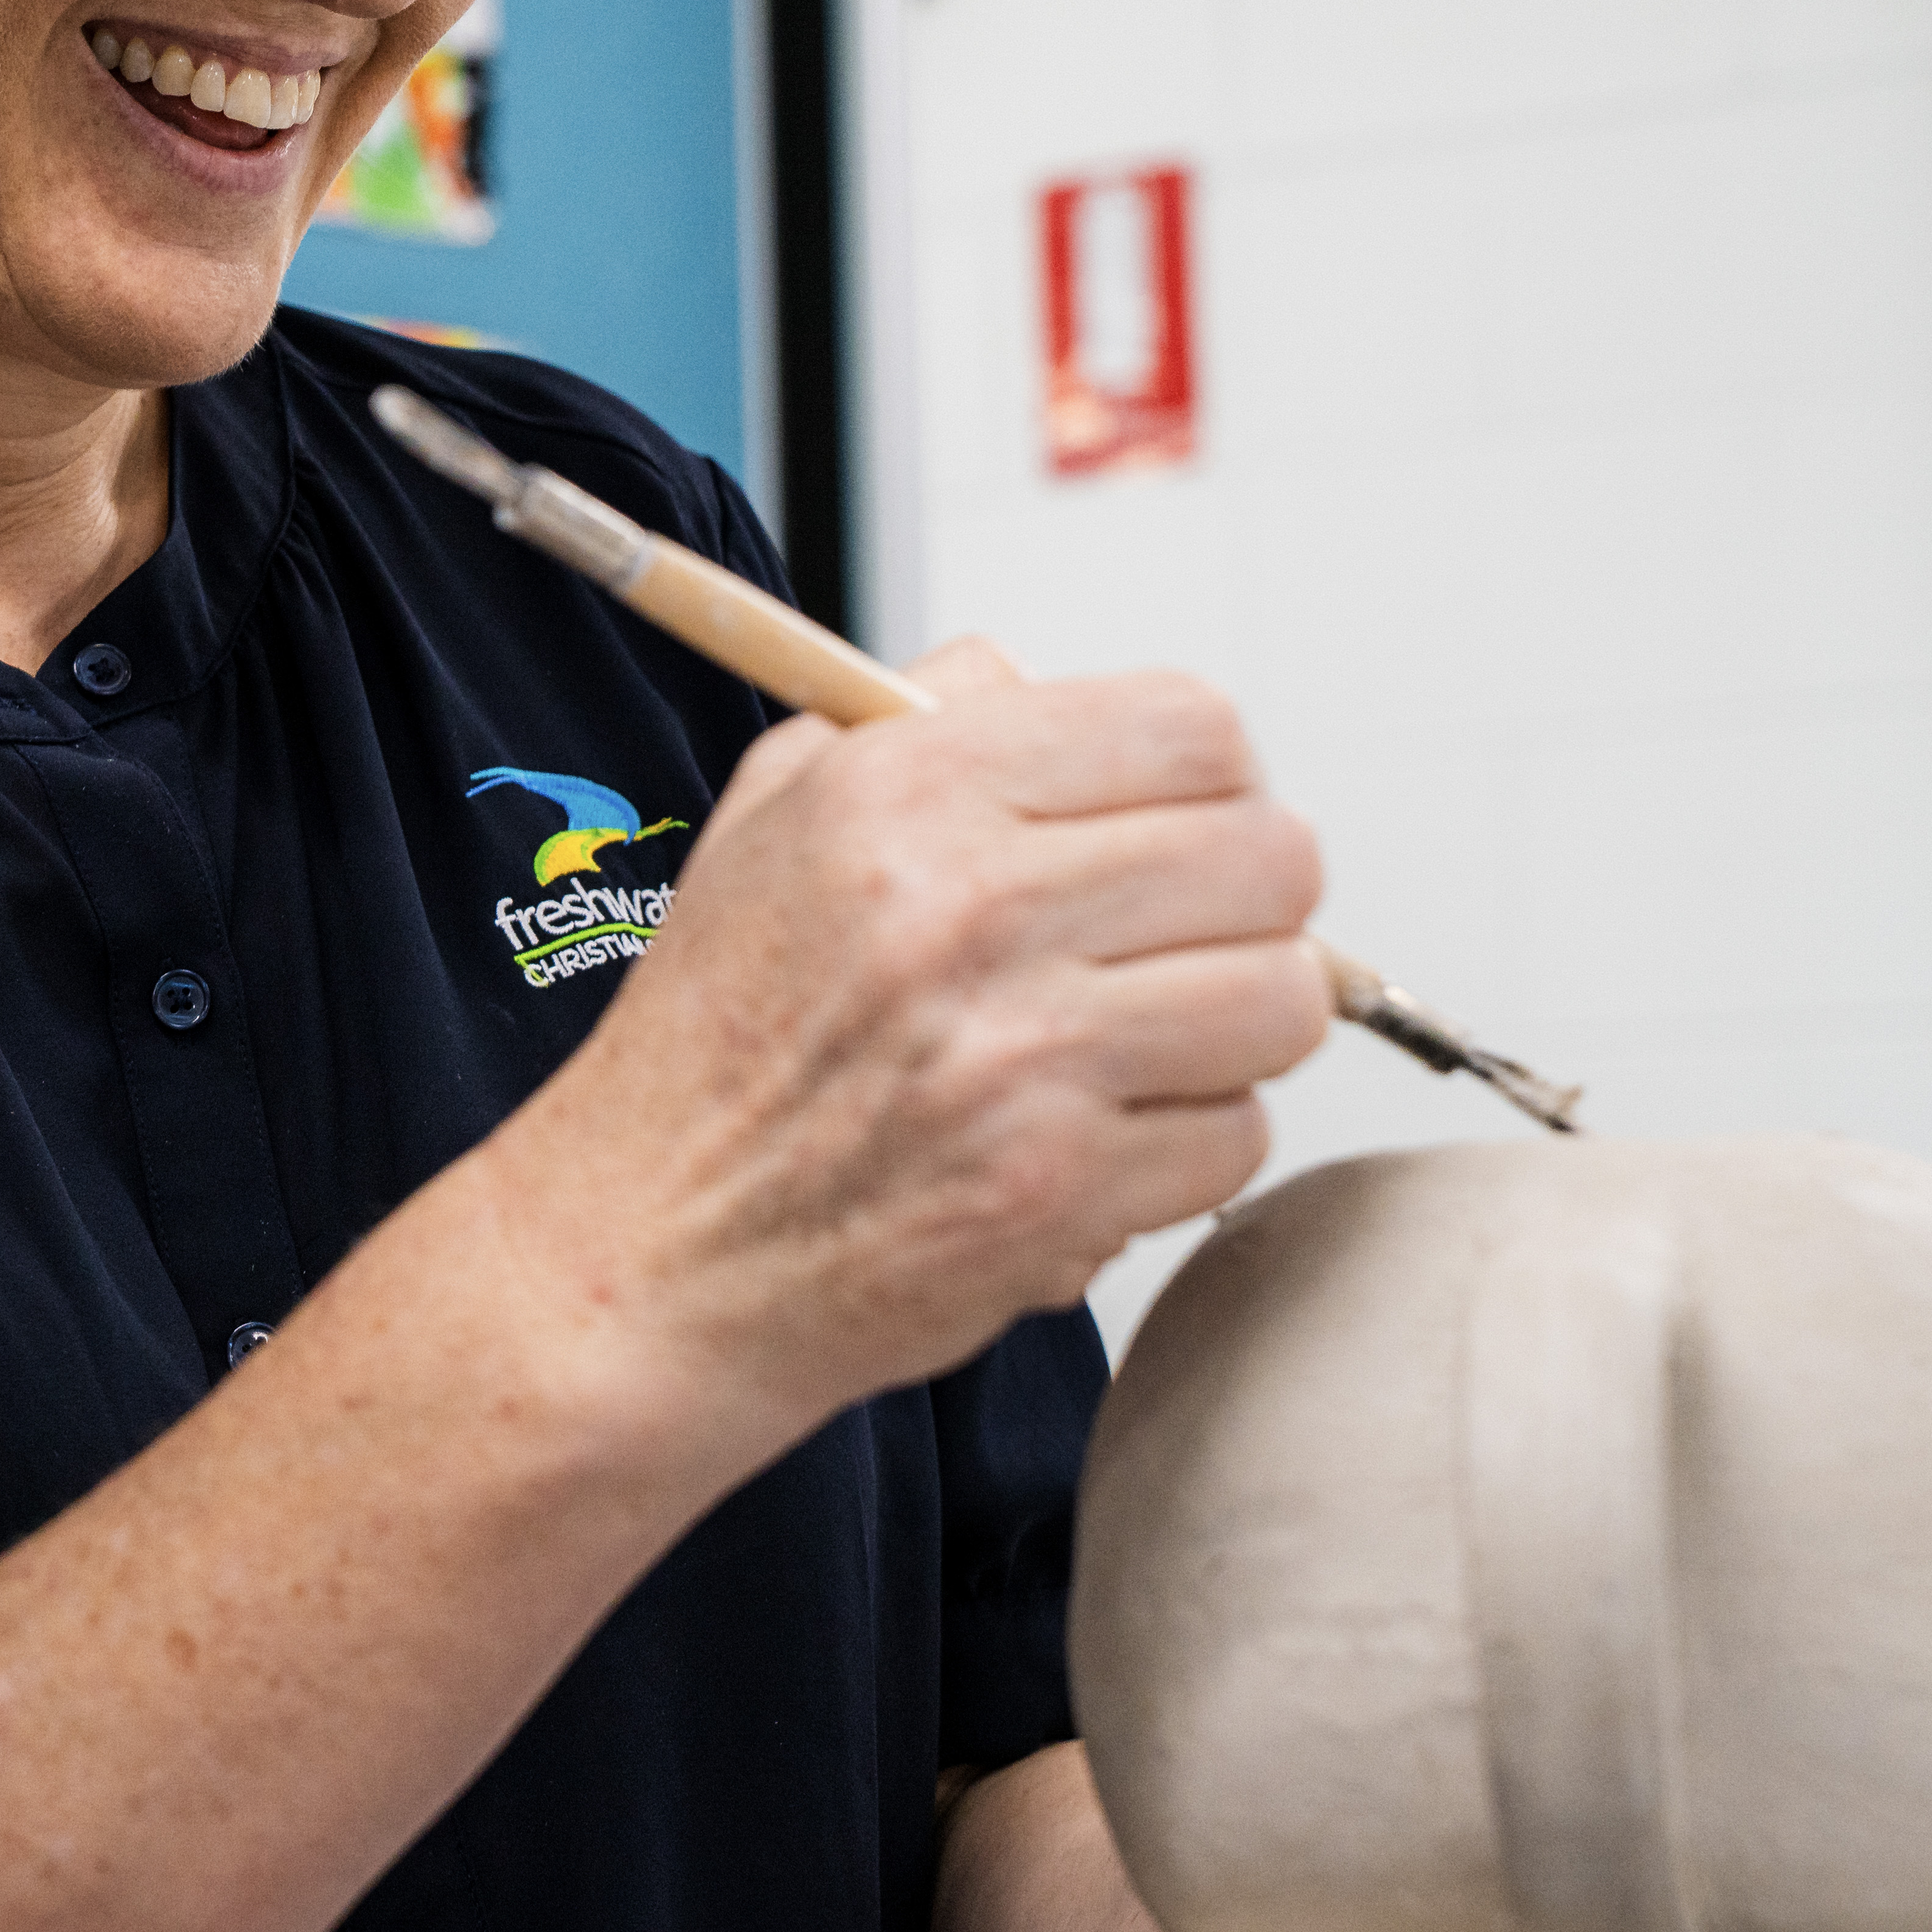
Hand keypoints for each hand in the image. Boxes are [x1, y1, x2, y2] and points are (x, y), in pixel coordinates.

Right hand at [485, 639, 1329, 1445]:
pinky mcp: (1061, 1194)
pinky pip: (1237, 1139)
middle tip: (1187, 937)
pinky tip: (1102, 1135)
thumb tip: (1050, 684)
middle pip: (1273, 860)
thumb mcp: (776, 816)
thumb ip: (924, 718)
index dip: (1219, 778)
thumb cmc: (718, 1034)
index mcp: (907, 792)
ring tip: (1150, 1040)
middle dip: (1253, 901)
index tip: (1189, 823)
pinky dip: (1190, 1143)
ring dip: (1236, 1026)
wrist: (651, 1248)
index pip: (1193, 730)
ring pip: (1280, 1002)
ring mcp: (1022, 1062)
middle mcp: (969, 911)